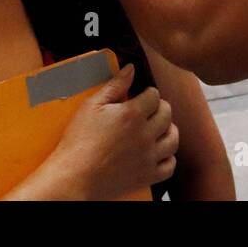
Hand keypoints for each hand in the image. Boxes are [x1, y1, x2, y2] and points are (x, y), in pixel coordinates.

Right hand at [48, 64, 177, 199]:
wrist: (75, 176)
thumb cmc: (79, 142)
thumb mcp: (92, 105)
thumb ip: (115, 85)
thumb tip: (130, 69)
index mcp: (133, 114)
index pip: (154, 95)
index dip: (147, 92)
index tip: (141, 95)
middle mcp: (145, 134)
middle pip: (167, 114)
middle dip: (159, 107)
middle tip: (148, 110)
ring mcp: (148, 156)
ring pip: (173, 138)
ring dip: (168, 130)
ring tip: (157, 128)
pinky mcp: (147, 175)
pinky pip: (170, 165)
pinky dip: (168, 157)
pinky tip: (158, 152)